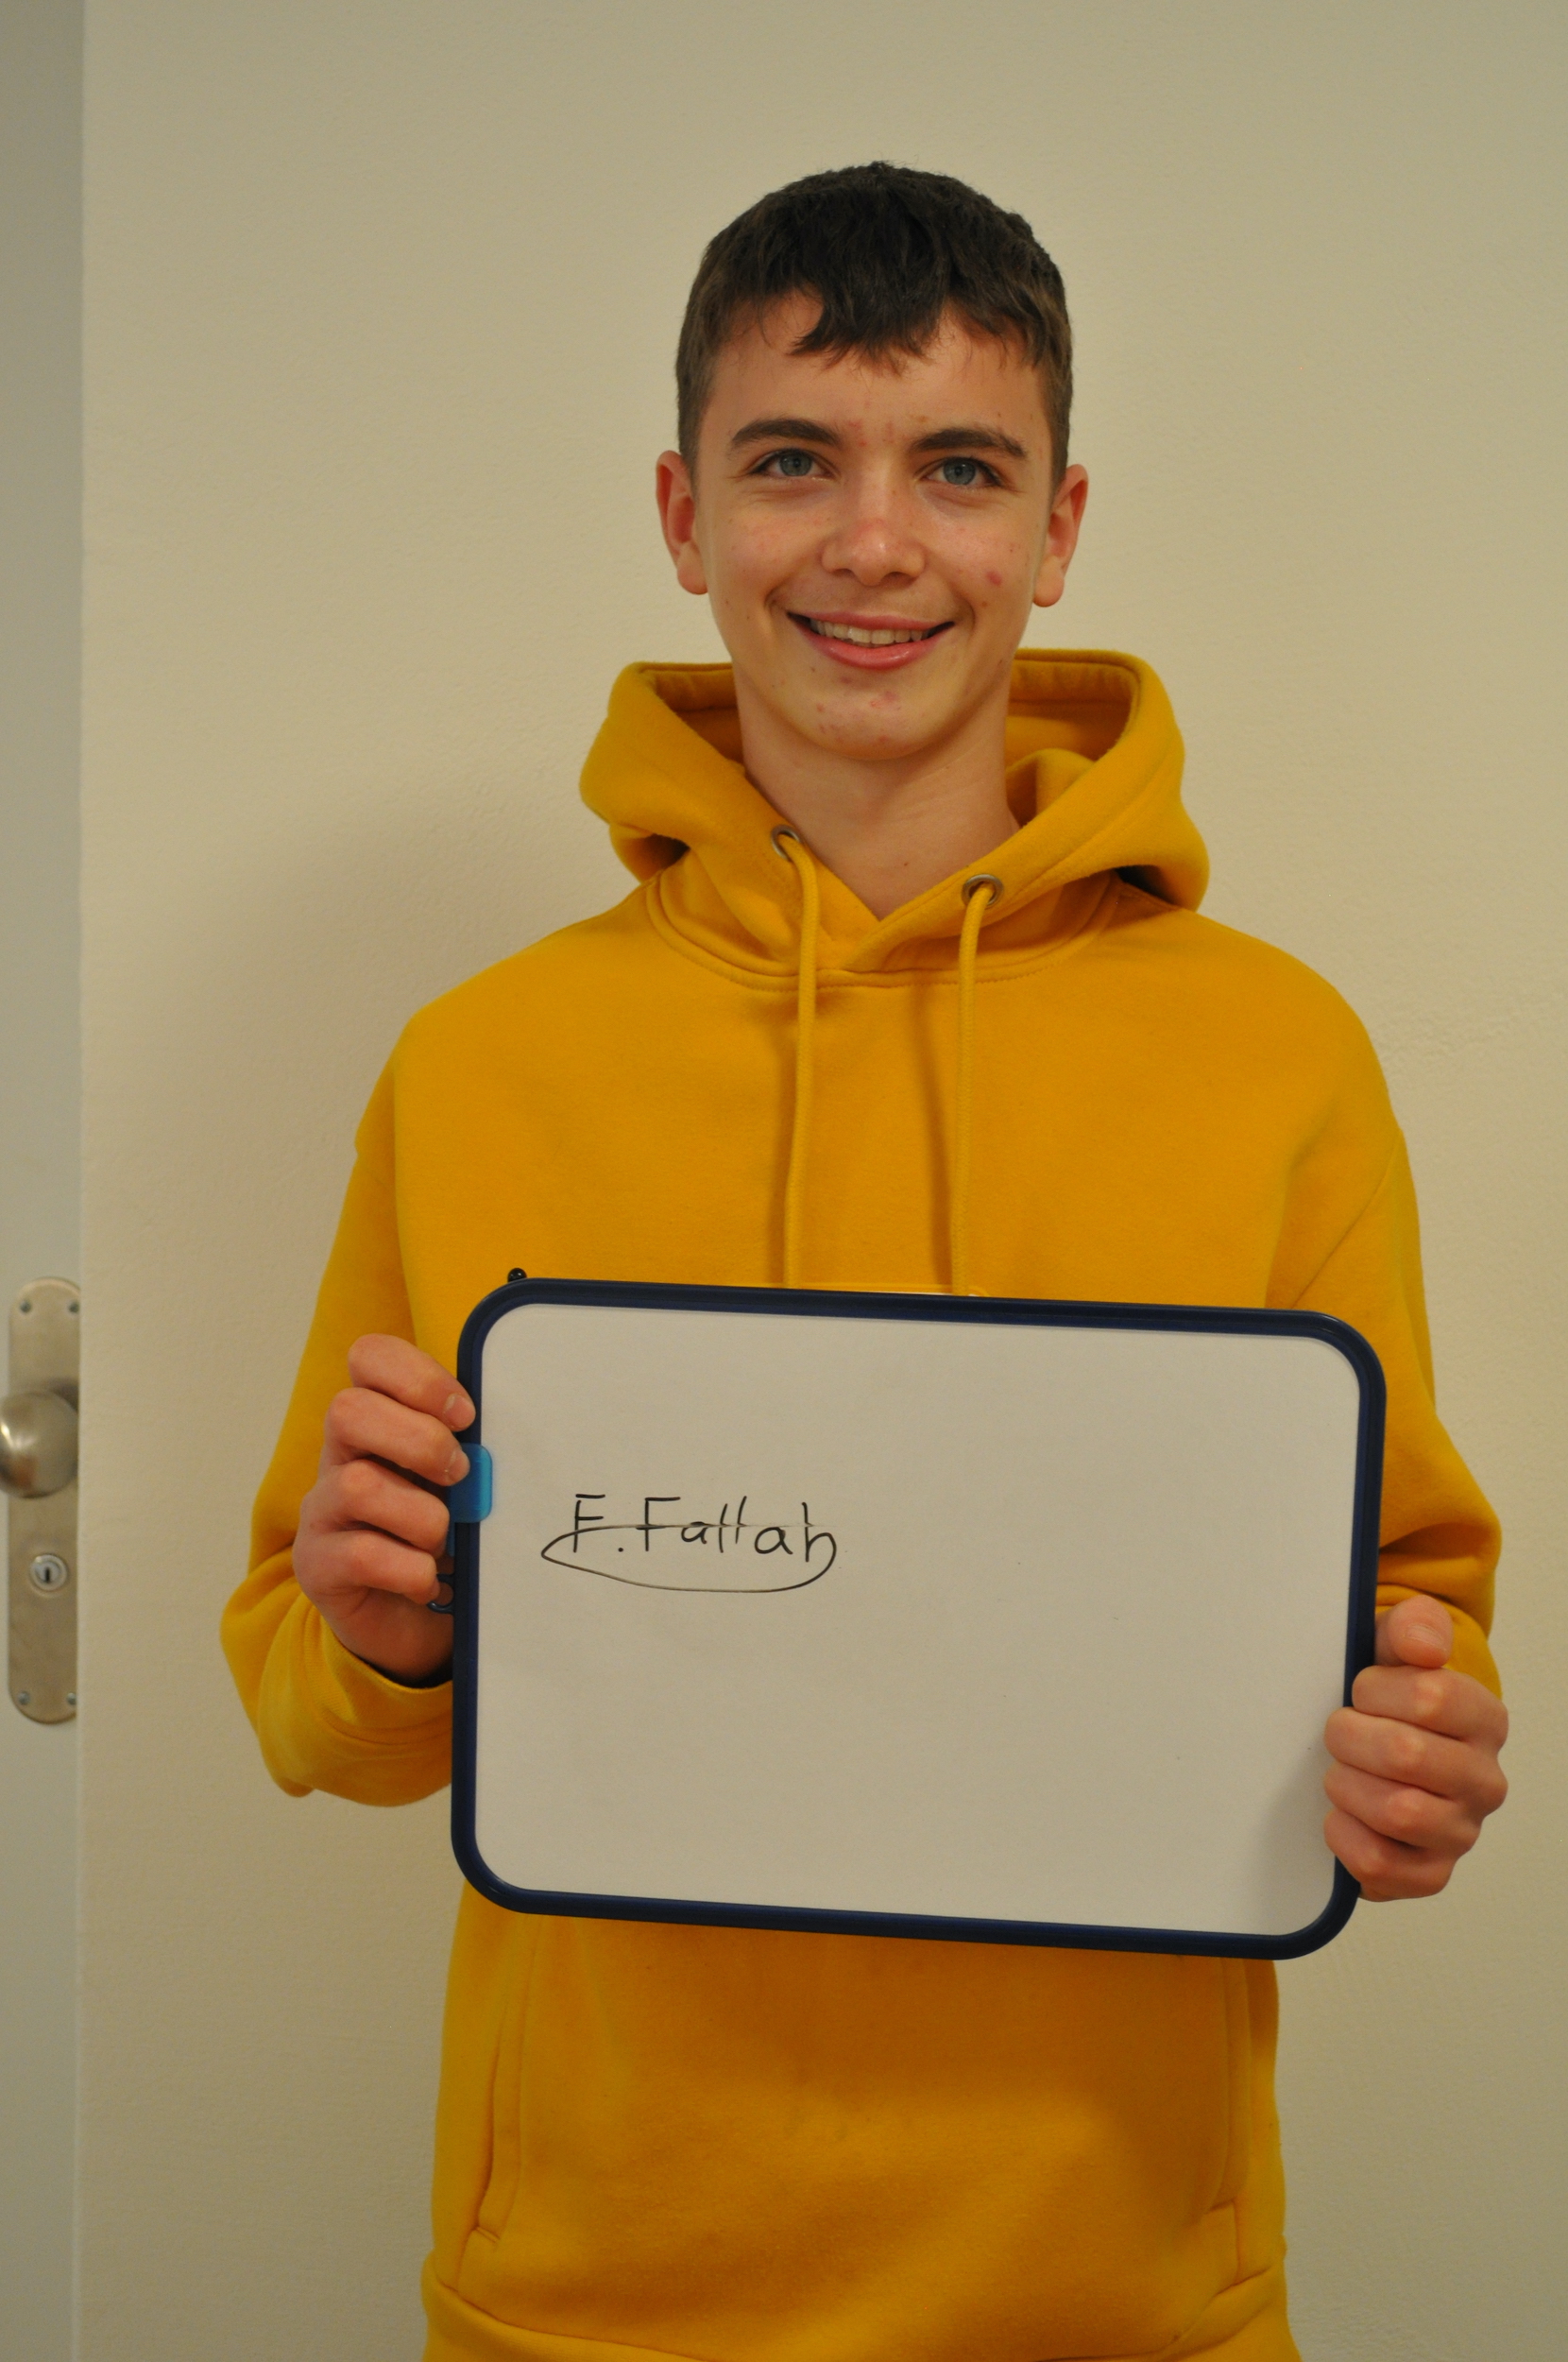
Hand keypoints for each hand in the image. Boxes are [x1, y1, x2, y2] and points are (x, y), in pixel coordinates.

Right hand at [292, 1334, 473, 1684]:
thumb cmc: (439, 1535)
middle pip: (349, 1411)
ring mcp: (321, 1510)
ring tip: (442, 1541)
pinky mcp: (316, 1565)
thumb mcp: (456, 1481)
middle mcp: (338, 1457)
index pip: (368, 1358)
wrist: (408, 1621)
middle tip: (459, 1475)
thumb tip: (507, 1433)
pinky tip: (427, 1579)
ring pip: (359, 1485)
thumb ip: (469, 1449)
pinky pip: (361, 1554)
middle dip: (420, 1441)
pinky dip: (411, 1569)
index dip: (417, 1376)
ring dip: (422, 1517)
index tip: (464, 1414)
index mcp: (375, 1422)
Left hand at [1324, 1595, 1507, 1899]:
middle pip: (1406, 1754)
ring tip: (1341, 1771)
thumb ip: (1412, 1627)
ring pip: (1396, 1812)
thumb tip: (1424, 1646)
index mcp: (1485, 1720)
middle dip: (1350, 1736)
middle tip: (1338, 1731)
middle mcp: (1485, 1782)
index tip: (1359, 1689)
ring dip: (1346, 1784)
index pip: (1430, 1695)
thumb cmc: (1387, 1697)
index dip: (1374, 1689)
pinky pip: (1379, 1865)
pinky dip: (1344, 1836)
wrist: (1378, 1749)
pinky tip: (1340, 1813)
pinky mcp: (1430, 1875)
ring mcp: (1460, 1833)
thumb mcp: (1394, 1646)